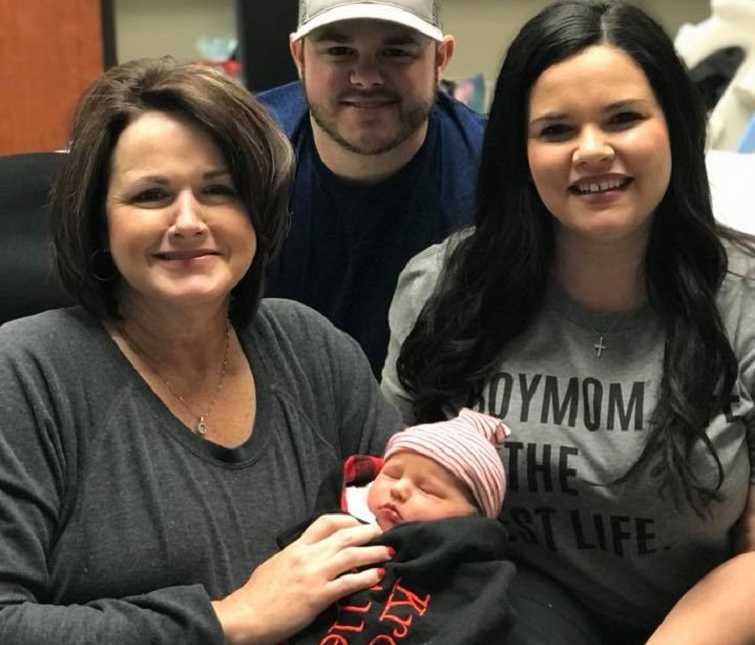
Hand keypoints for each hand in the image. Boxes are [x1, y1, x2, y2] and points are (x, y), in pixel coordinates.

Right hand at [212, 514, 390, 644]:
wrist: (246, 615)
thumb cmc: (257, 594)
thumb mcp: (276, 564)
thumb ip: (295, 555)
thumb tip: (310, 554)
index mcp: (296, 546)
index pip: (325, 522)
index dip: (347, 520)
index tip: (359, 523)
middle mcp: (308, 556)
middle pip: (345, 536)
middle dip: (368, 532)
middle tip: (383, 533)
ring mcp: (314, 575)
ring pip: (351, 556)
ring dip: (374, 552)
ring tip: (389, 552)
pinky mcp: (318, 596)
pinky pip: (348, 583)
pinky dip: (366, 577)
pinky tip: (377, 576)